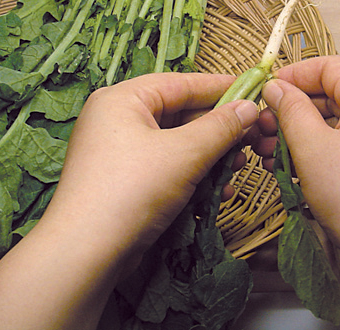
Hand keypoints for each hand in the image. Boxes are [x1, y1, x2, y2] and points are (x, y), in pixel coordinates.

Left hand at [0, 72, 257, 329]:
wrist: (85, 256)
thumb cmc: (133, 189)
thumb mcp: (184, 153)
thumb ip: (221, 127)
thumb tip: (251, 107)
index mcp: (123, 99)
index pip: (181, 83)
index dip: (220, 86)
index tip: (254, 89)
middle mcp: (118, 119)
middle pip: (181, 114)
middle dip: (220, 129)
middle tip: (253, 136)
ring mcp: (120, 151)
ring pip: (177, 142)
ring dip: (211, 154)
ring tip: (240, 165)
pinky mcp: (126, 179)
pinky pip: (167, 165)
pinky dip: (193, 173)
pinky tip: (218, 189)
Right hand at [250, 55, 339, 260]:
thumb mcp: (311, 146)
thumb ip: (290, 109)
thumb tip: (276, 87)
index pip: (331, 66)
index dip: (296, 74)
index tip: (268, 90)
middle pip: (335, 93)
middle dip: (294, 109)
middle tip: (263, 127)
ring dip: (304, 131)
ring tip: (269, 151)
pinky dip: (324, 146)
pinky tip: (293, 165)